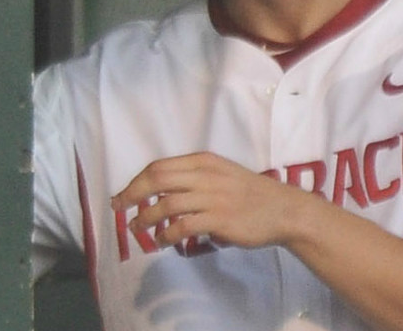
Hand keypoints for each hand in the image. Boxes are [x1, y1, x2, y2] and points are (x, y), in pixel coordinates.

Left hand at [112, 151, 311, 251]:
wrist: (283, 210)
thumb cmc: (251, 193)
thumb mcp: (222, 174)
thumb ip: (195, 179)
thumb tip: (160, 192)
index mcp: (205, 161)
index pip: (159, 166)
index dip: (135, 182)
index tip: (122, 197)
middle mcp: (206, 175)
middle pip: (157, 180)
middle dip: (132, 196)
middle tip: (119, 210)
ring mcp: (213, 197)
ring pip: (165, 205)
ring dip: (145, 219)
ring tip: (138, 229)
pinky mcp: (219, 219)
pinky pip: (182, 227)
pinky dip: (166, 236)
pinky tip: (163, 241)